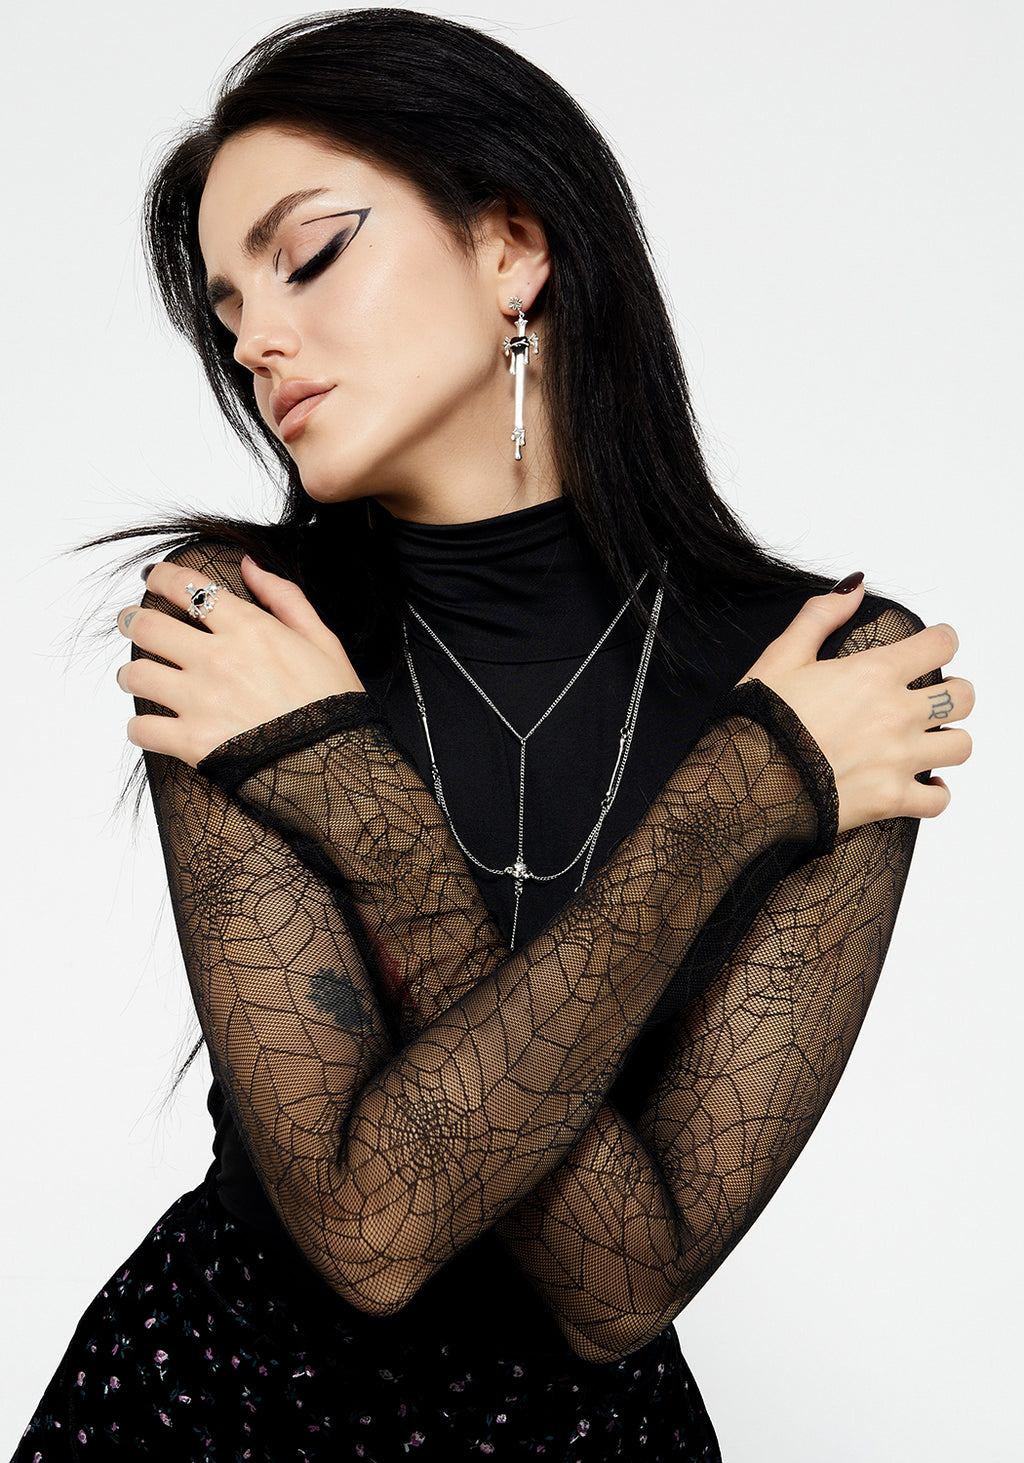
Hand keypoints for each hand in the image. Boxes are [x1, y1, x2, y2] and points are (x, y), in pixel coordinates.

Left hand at [116, 557, 363, 765]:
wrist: (337, 766)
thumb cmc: (333, 706)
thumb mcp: (323, 641)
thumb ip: (284, 598)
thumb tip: (250, 566)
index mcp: (249, 630)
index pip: (187, 587)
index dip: (162, 576)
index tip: (154, 577)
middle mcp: (217, 659)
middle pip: (148, 626)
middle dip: (132, 620)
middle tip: (131, 622)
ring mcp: (201, 701)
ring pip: (136, 675)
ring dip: (131, 674)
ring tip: (136, 676)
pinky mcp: (192, 741)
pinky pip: (141, 729)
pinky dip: (140, 727)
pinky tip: (150, 725)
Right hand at [740, 578, 973, 831]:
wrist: (743, 784)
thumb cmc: (759, 722)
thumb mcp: (782, 656)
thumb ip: (821, 616)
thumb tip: (854, 586)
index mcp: (874, 674)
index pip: (941, 644)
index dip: (941, 641)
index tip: (933, 647)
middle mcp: (897, 714)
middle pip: (963, 696)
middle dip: (953, 692)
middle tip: (932, 697)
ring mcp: (899, 760)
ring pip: (960, 746)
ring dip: (948, 740)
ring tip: (928, 740)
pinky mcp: (891, 800)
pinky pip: (939, 800)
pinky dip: (936, 793)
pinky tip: (923, 784)